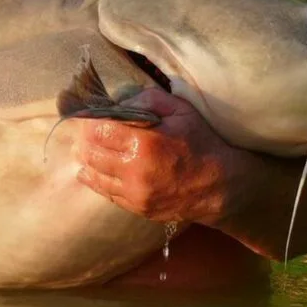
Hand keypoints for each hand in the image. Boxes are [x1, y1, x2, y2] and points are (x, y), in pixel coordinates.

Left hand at [74, 88, 245, 226]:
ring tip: (83, 150)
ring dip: (86, 160)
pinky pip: (106, 193)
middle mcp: (135, 170)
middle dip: (84, 140)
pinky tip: (90, 171)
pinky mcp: (137, 207)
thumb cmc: (202, 142)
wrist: (222, 186)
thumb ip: (149, 99)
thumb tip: (120, 101)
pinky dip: (95, 180)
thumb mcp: (181, 110)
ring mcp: (135, 192)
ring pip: (94, 174)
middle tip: (83, 132)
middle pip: (90, 152)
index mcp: (145, 142)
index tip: (87, 116)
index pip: (99, 129)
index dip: (89, 121)